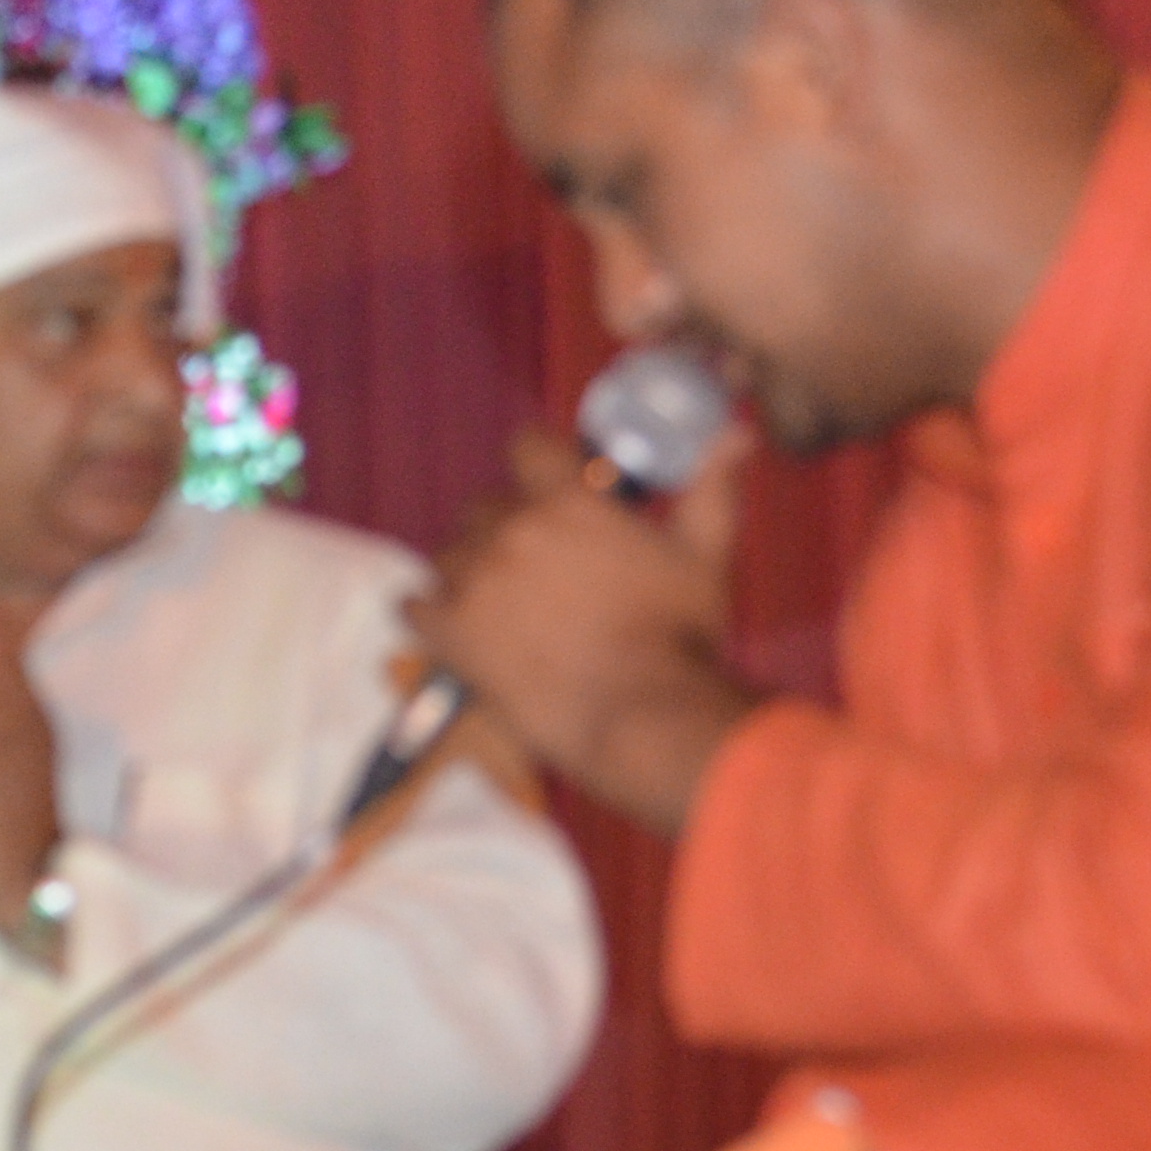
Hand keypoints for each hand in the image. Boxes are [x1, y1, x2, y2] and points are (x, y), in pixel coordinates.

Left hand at [407, 422, 756, 832]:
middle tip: (539, 567)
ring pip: (450, 555)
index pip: (526, 446)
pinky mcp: (450, 634)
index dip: (536, 462)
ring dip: (470, 571)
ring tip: (505, 607)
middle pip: (485, 508)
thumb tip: (736, 435)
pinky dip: (430, 612)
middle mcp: (511, 532)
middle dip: (507, 528)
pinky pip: (413, 606)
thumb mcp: (705, 554)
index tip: (550, 486)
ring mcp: (473, 582)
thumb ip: (711, 488)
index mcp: (567, 502)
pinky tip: (455, 629)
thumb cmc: (681, 637)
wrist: (641, 716)